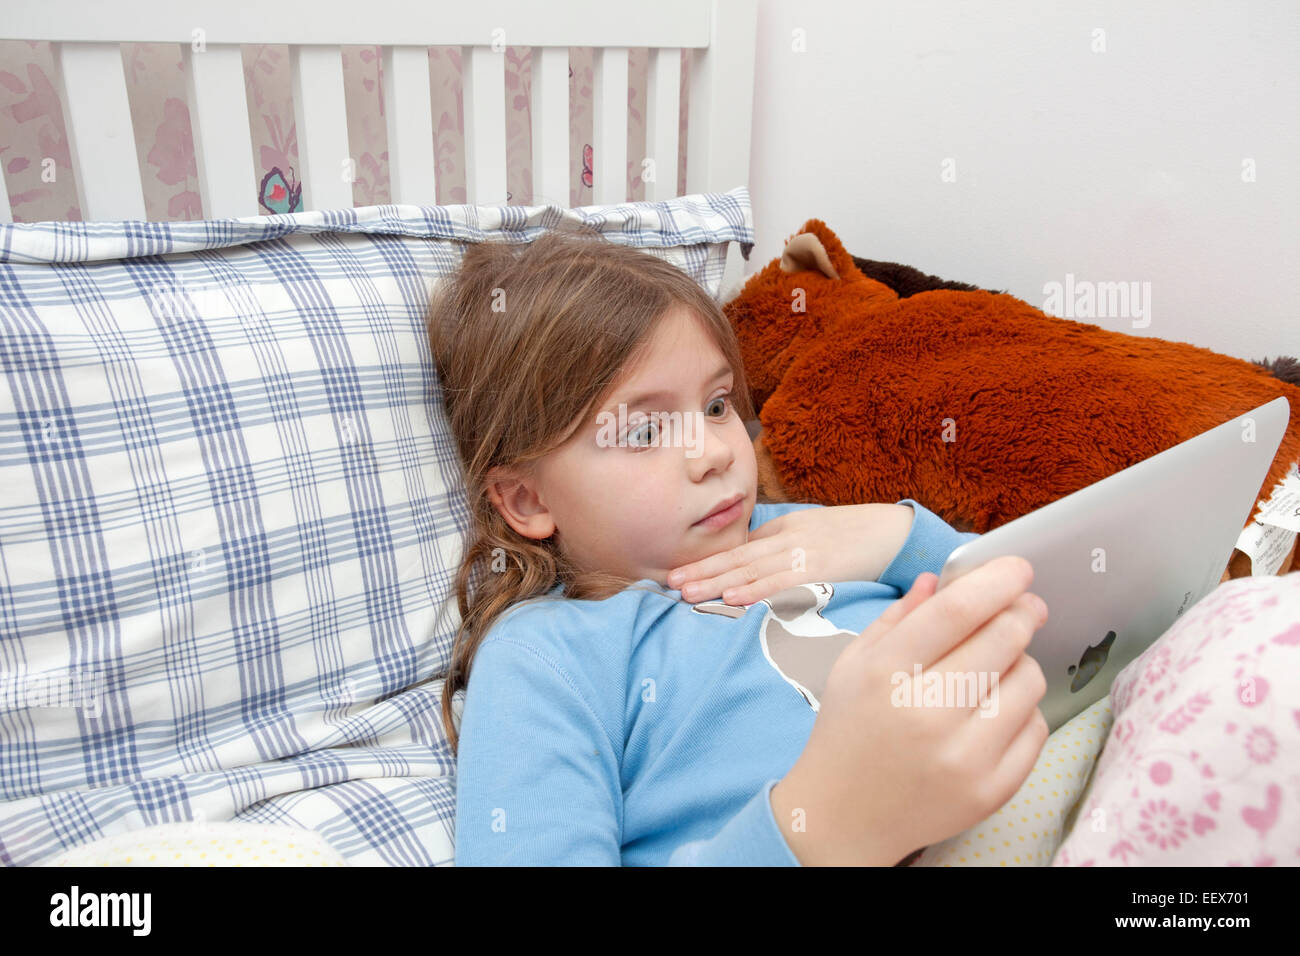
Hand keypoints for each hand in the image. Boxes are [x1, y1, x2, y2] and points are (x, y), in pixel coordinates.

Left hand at [667, 503, 913, 604]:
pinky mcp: (824, 571)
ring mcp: (805, 555)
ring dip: (718, 583)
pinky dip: (757, 591)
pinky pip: (783, 583)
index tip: (678, 574)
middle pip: (737, 558)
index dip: (707, 562)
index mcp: (785, 530)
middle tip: (670, 585)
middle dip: (702, 572)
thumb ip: (782, 546)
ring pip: (752, 571)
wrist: (899, 533)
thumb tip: (750, 567)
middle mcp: (789, 540)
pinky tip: (734, 600)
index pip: (738, 549)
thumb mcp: (813, 533)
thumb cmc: (857, 537)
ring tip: (688, 594)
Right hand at [770, 556, 1050, 864]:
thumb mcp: (854, 664)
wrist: (843, 816)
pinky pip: (1036, 729)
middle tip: (1025, 607)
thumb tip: (945, 579)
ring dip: (1022, 662)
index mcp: (886, 674)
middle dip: (1022, 612)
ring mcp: (963, 757)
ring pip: (1029, 682)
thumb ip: (900, 617)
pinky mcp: (991, 790)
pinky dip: (1023, 711)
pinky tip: (995, 711)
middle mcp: (926, 714)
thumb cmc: (849, 730)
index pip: (958, 611)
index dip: (997, 581)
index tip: (1019, 569)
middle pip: (1003, 640)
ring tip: (998, 667)